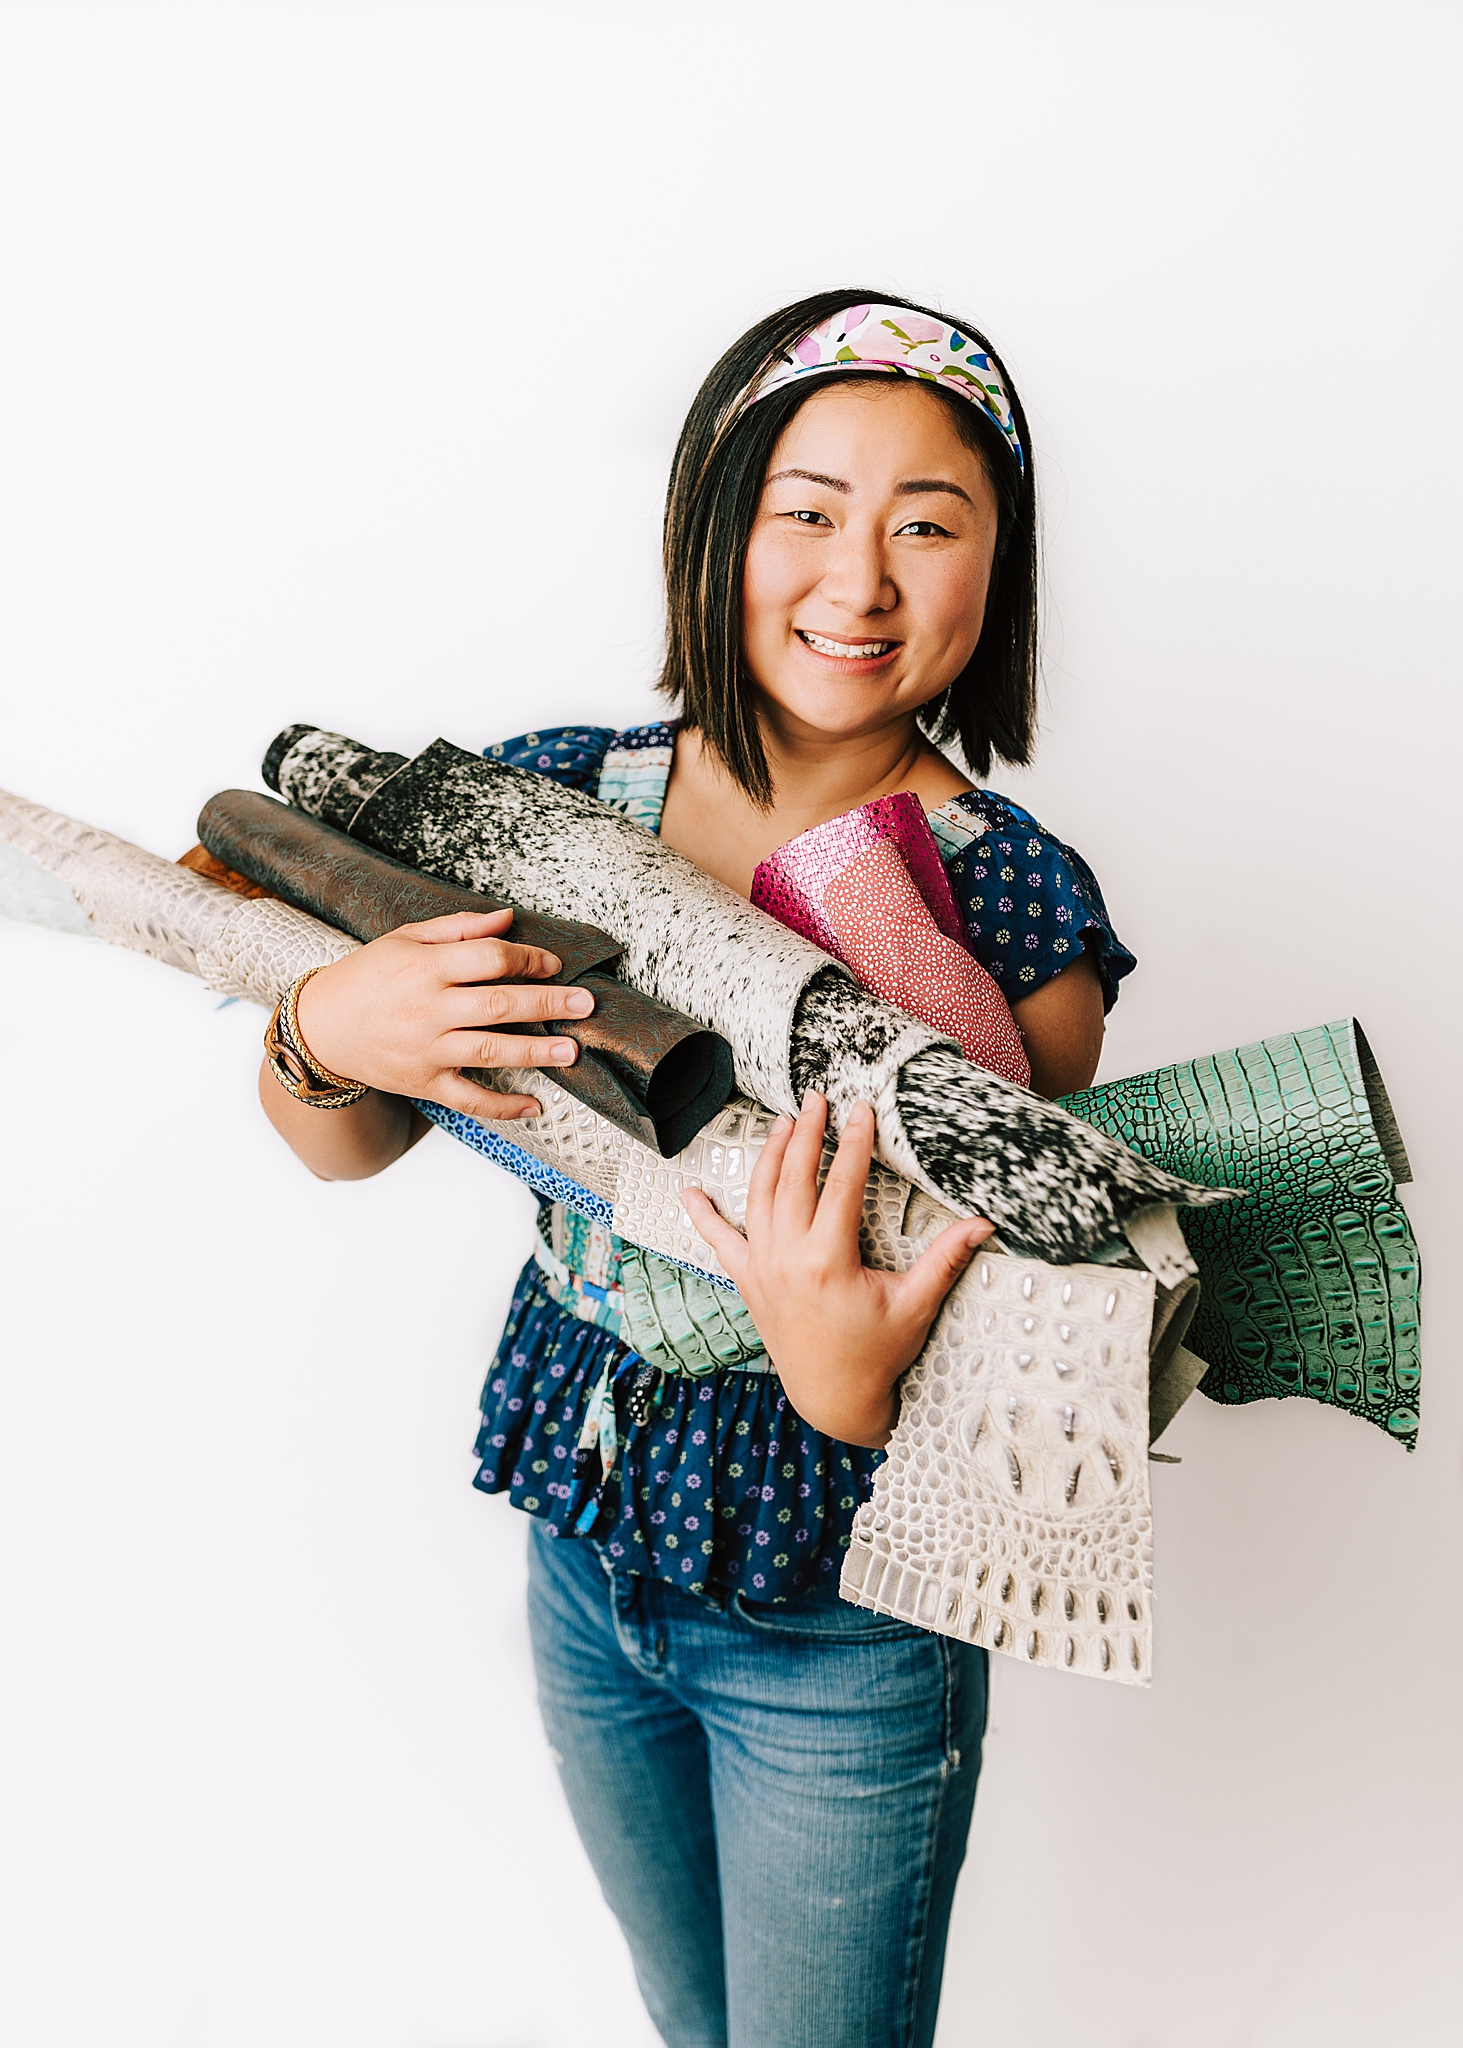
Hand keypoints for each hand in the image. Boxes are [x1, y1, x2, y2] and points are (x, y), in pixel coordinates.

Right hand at [292, 907, 591, 1119]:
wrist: (318, 1028)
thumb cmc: (367, 977)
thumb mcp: (405, 939)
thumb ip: (459, 927)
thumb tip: (509, 918)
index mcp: (425, 966)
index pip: (490, 959)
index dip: (528, 959)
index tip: (553, 964)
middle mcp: (428, 1008)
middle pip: (499, 1004)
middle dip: (547, 1003)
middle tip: (586, 1004)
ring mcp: (426, 1049)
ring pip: (491, 1050)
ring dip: (536, 1052)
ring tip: (573, 1051)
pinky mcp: (423, 1082)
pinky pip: (469, 1098)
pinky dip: (503, 1106)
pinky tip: (534, 1106)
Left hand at [683, 1093, 992, 1447]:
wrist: (833, 1398)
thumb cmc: (877, 1355)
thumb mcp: (914, 1306)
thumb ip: (945, 1260)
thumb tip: (984, 1224)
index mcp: (828, 1260)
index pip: (841, 1184)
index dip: (852, 1142)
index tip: (860, 1109)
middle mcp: (787, 1259)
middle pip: (793, 1178)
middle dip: (804, 1133)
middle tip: (815, 1099)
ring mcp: (762, 1269)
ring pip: (759, 1197)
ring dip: (768, 1156)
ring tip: (781, 1124)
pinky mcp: (748, 1283)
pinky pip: (720, 1243)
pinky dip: (703, 1216)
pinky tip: (688, 1192)